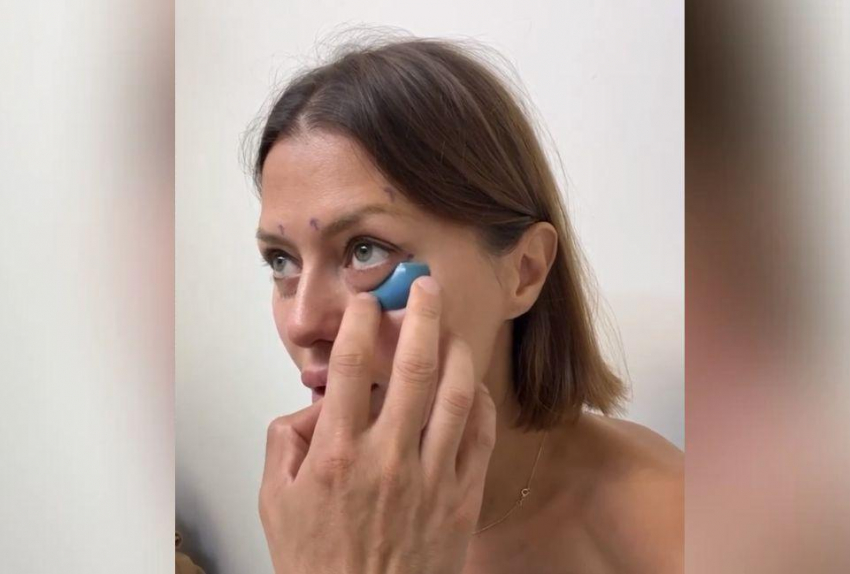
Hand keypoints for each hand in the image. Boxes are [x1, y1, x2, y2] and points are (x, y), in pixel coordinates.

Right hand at [259, 276, 496, 573]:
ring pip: (456, 395)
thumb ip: (285, 442)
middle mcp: (388, 458)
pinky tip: (473, 386)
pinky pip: (481, 436)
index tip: (365, 303)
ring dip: (457, 351)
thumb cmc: (320, 563)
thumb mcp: (275, 502)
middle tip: (425, 288)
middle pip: (411, 366)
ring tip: (453, 329)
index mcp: (338, 455)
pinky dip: (481, 403)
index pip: (348, 367)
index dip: (358, 323)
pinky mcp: (461, 498)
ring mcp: (430, 477)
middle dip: (420, 315)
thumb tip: (313, 404)